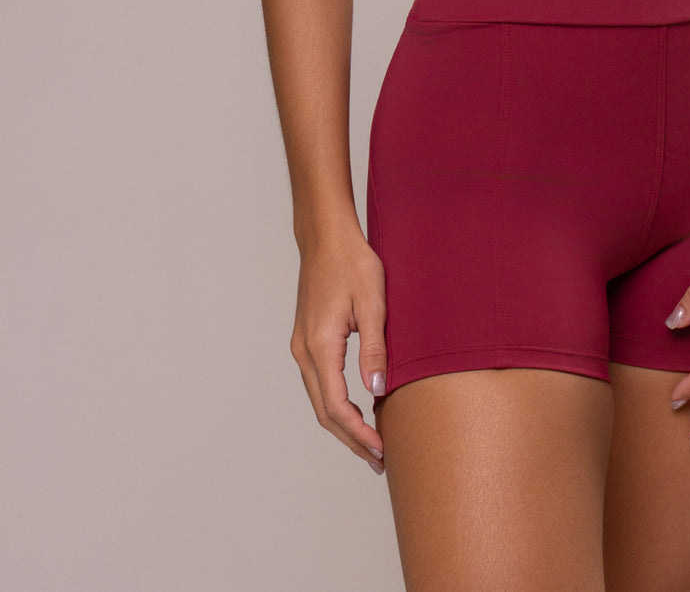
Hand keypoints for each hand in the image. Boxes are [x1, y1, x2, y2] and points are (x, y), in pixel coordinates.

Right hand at [289, 222, 388, 474]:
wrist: (326, 237)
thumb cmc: (352, 263)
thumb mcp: (373, 304)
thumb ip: (375, 350)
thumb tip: (377, 392)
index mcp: (320, 345)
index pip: (336, 405)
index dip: (358, 432)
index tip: (380, 450)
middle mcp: (304, 351)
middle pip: (323, 411)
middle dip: (350, 439)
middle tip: (378, 460)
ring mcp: (302, 346)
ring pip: (319, 399)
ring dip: (342, 424)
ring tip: (369, 443)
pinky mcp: (307, 339)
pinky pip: (319, 383)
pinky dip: (336, 404)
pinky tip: (356, 409)